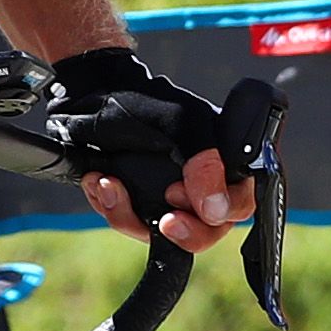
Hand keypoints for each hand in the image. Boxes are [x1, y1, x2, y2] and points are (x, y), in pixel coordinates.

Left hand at [49, 48, 252, 254]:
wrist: (91, 96)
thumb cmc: (142, 102)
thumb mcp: (180, 124)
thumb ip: (204, 163)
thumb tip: (216, 210)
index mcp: (223, 161)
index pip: (239, 204)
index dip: (217, 213)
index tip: (179, 196)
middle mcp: (199, 183)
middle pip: (206, 231)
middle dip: (180, 230)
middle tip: (162, 220)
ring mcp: (167, 197)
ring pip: (161, 234)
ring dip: (130, 215)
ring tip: (108, 183)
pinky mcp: (137, 204)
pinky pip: (130, 223)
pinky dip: (111, 206)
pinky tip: (99, 181)